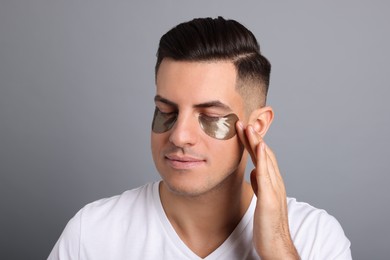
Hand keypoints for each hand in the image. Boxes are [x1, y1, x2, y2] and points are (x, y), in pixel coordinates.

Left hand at [236, 122, 299, 259]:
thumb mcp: (261, 199)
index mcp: (270, 183)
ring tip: (249, 128)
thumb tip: (253, 171)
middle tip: (242, 122)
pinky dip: (265, 160)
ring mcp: (274, 190)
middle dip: (253, 138)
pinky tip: (261, 148)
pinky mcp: (270, 199)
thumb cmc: (267, 223)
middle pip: (264, 155)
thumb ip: (259, 184)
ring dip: (258, 143)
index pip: (261, 157)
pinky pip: (267, 175)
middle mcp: (275, 183)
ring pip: (267, 161)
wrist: (276, 245)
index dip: (252, 143)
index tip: (242, 130)